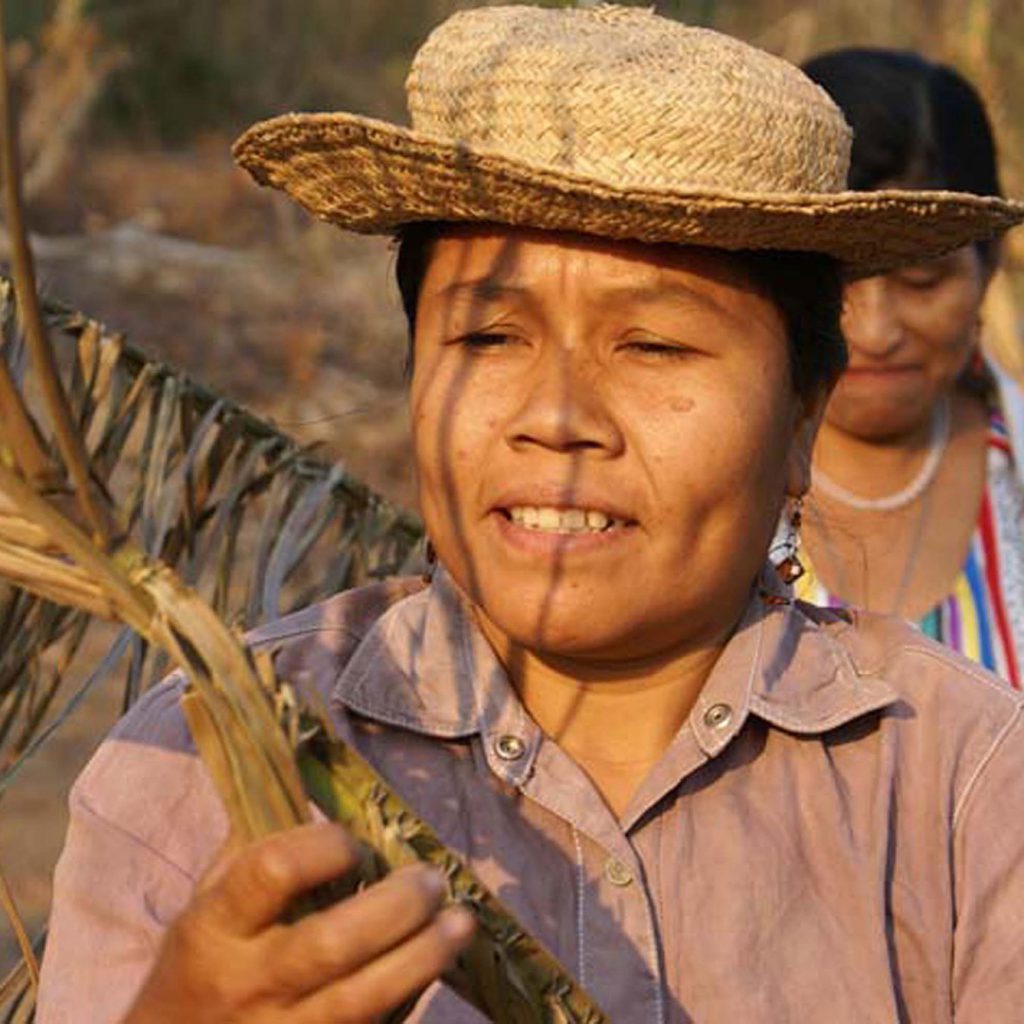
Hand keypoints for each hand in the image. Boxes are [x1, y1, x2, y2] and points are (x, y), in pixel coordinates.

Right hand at [123, 822, 473, 1022]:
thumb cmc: (197, 966)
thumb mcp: (208, 903)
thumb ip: (258, 849)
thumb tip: (321, 785)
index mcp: (213, 926)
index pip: (271, 873)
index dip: (323, 848)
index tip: (354, 842)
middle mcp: (245, 983)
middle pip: (331, 943)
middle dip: (396, 905)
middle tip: (432, 879)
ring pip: (362, 999)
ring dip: (424, 955)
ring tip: (461, 921)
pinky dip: (410, 997)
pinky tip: (433, 967)